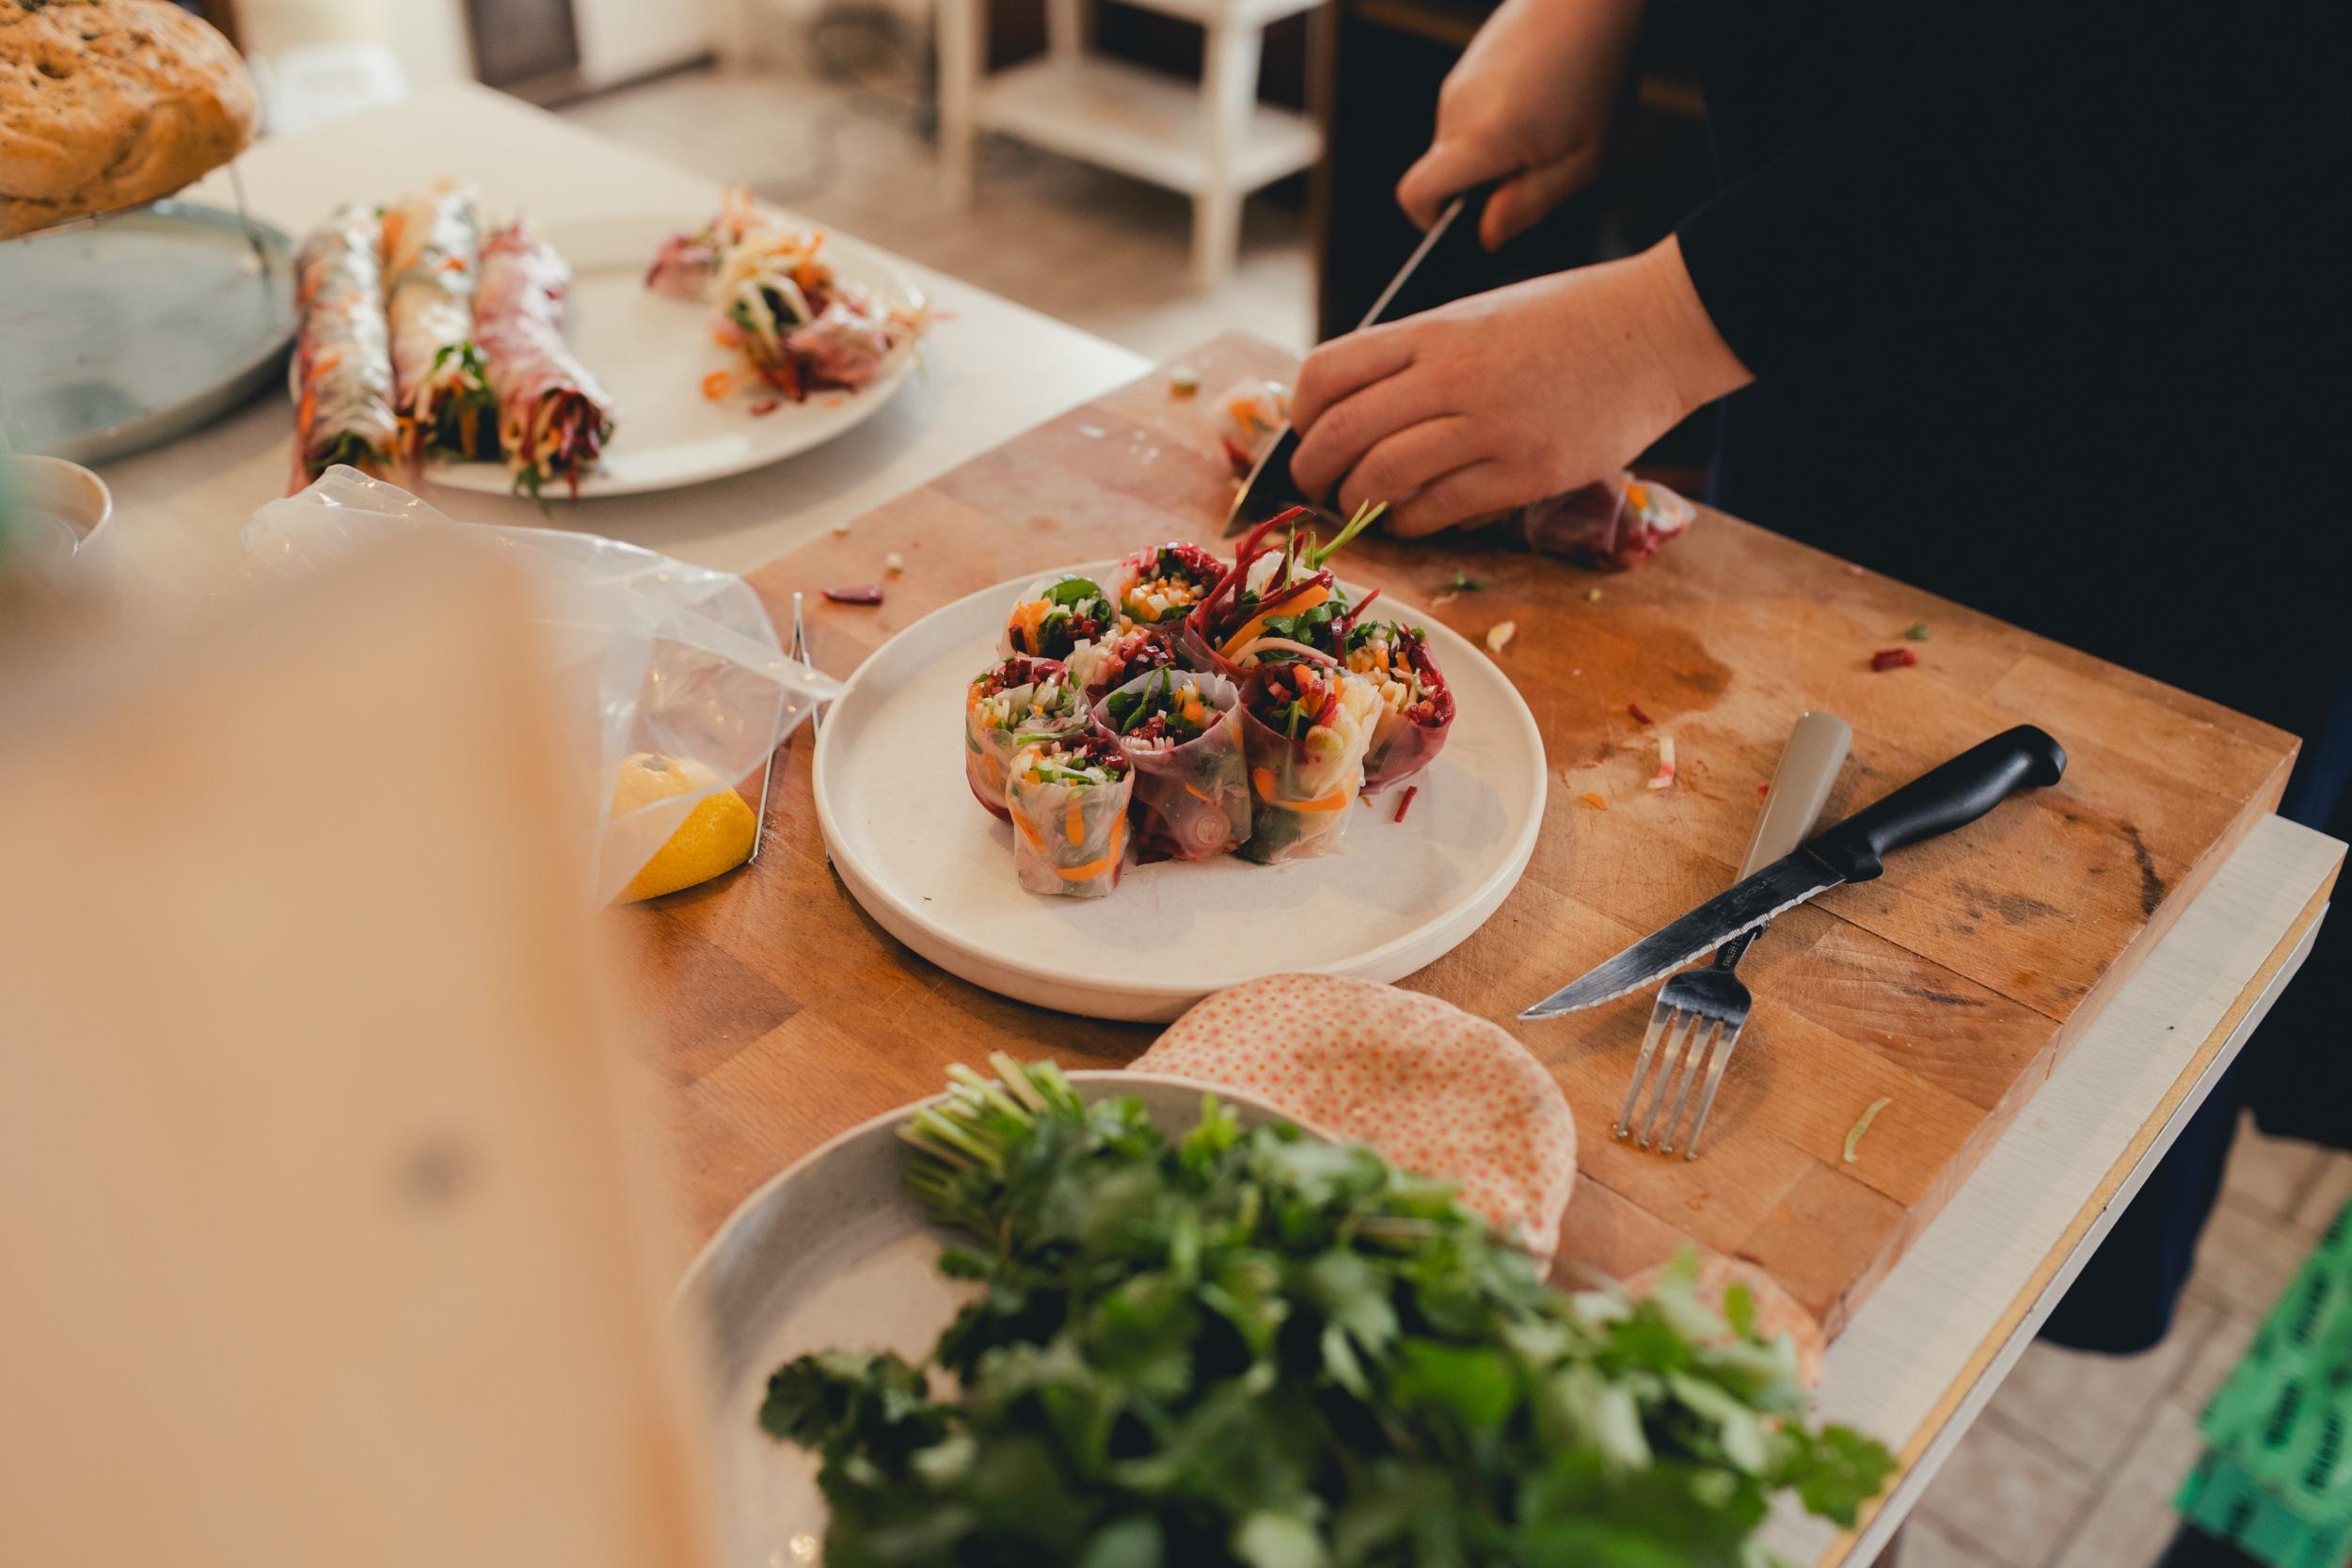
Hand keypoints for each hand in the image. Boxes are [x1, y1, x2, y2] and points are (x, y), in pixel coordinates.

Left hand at [1288, 236, 1751, 536]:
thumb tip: (1361, 412)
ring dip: (1358, 503)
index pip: (1326, 373)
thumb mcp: (1479, 316)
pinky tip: (1416, 518)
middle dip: (1312, 472)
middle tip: (1318, 487)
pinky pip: (1440, 510)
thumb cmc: (1569, 320)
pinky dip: (1412, 523)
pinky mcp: (1527, 472)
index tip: (1308, 433)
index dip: (1300, 414)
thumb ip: (1421, 358)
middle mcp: (1450, 377)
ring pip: (1382, 478)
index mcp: (1433, 331)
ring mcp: (1489, 427)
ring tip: (1364, 507)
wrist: (1659, 327)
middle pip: (1340, 434)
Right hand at [1398, 0, 1647, 248]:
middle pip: (1445, 171)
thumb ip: (1530, 204)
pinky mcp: (1470, 63)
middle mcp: (1456, 110)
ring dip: (1496, 148)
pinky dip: (1500, 118)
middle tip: (1541, 166)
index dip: (1430, 221)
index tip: (1465, 226)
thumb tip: (1488, 235)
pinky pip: (1473, 109)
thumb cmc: (1598, 71)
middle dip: (1483, 183)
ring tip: (1550, 126)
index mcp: (1479, 140)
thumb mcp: (1584, 159)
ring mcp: (1459, 82)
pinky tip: (1543, 100)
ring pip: (1462, 140)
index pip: (1415, 194)